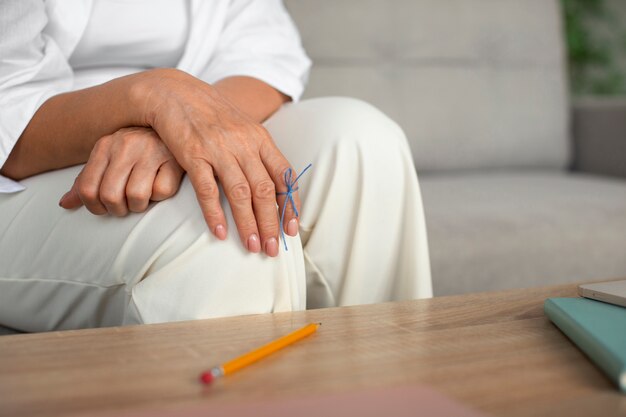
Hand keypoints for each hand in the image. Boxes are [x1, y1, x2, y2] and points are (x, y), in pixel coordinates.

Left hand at [59, 127, 183, 215]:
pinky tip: (161, 183)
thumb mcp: (109, 160)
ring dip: (140, 205)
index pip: (87, 188)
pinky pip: (162, 192)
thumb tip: (65, 203)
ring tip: (144, 195)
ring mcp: (150, 151)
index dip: (95, 207)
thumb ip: (88, 181)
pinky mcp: (174, 160)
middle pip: (110, 196)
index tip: (105, 207)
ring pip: (136, 197)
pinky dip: (160, 195)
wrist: (173, 125)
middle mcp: (125, 146)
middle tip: (126, 205)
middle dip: (119, 209)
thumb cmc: (139, 149)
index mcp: (105, 146)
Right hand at [136, 69, 300, 256]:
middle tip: (273, 250)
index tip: (292, 229)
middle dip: (271, 224)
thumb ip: (259, 154)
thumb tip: (278, 186)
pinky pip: (207, 190)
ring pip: (241, 194)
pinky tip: (220, 233)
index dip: (290, 205)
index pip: (284, 176)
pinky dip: (215, 214)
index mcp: (260, 138)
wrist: (173, 92)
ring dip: (249, 224)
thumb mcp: (243, 129)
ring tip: (253, 248)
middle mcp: (243, 143)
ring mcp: (218, 149)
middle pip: (265, 190)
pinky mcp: (193, 155)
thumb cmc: (211, 115)